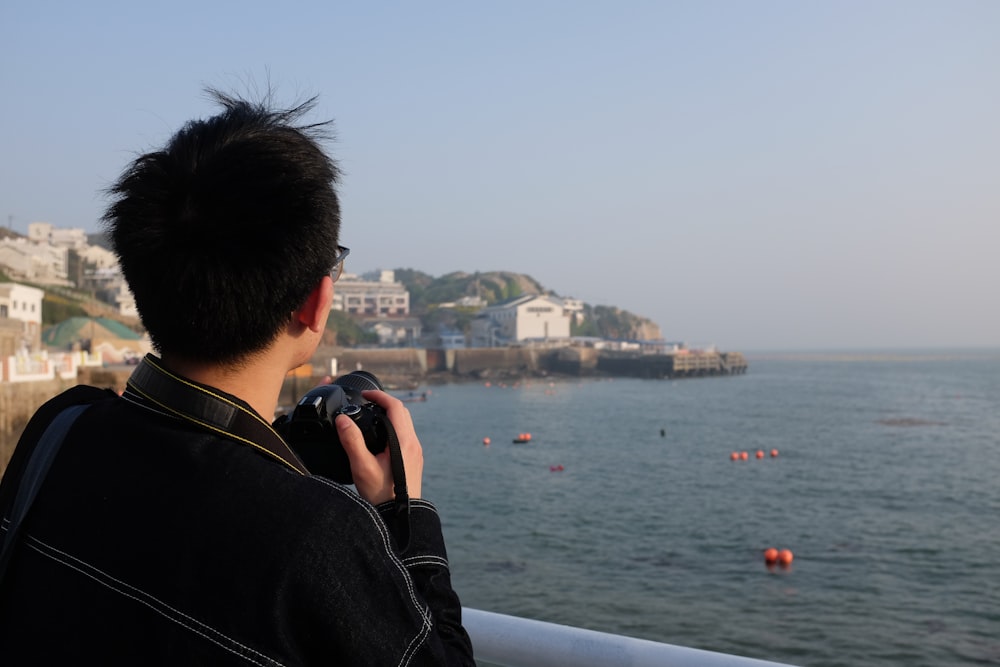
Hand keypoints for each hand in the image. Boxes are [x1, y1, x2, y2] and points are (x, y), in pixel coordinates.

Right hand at [336, 390, 423, 504]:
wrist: (399, 517)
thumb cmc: (381, 495)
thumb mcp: (362, 467)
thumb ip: (352, 441)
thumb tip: (342, 420)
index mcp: (404, 442)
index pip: (395, 407)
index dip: (379, 396)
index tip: (364, 394)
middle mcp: (413, 444)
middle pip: (402, 412)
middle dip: (384, 403)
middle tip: (366, 402)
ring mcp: (415, 452)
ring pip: (405, 423)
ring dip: (389, 415)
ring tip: (369, 416)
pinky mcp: (414, 459)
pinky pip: (405, 435)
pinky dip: (393, 427)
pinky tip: (378, 436)